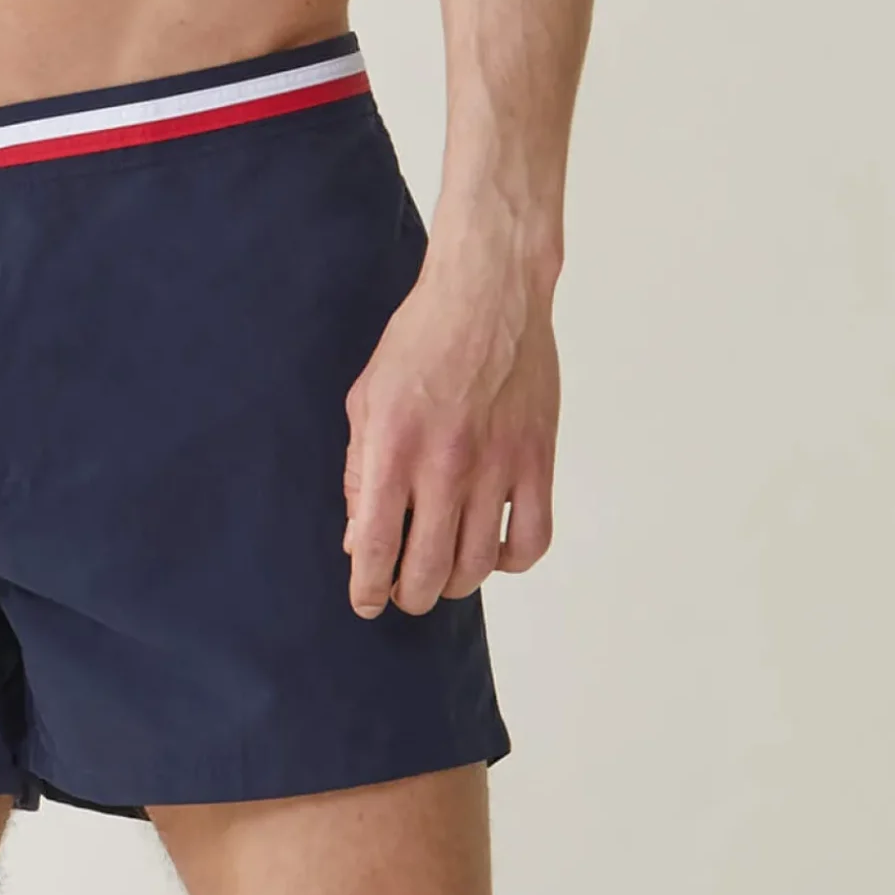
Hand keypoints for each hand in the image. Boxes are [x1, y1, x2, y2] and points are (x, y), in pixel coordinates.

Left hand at [342, 255, 558, 617]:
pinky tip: (493, 548)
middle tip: (403, 589)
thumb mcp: (366, 397)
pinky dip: (511, 561)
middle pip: (428, 571)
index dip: (368, 588)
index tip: (366, 601)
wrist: (487, 293)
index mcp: (393, 446)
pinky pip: (531, 540)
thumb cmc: (421, 338)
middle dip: (409, 595)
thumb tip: (358, 538)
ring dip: (455, 581)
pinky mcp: (536, 461)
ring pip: (479, 566)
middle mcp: (445, 465)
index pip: (376, 545)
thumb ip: (358, 471)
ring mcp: (497, 467)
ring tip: (442, 571)